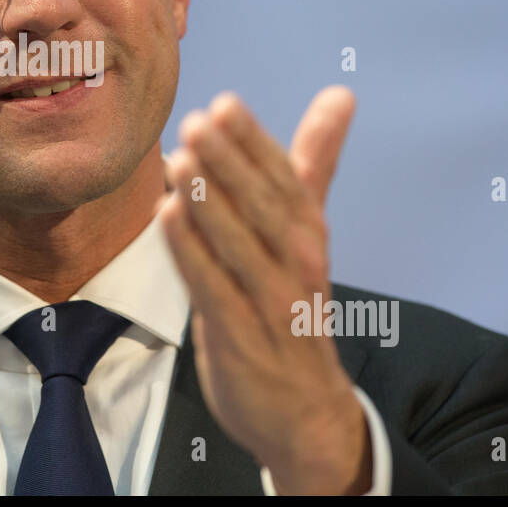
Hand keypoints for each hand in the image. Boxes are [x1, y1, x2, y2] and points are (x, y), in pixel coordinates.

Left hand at [158, 87, 368, 493]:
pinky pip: (213, 288)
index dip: (255, 143)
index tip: (225, 104)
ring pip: (239, 245)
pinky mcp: (240, 336)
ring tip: (178, 160)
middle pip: (264, 207)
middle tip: (195, 122)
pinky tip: (167, 217)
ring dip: (208, 202)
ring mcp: (271, 302)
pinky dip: (191, 252)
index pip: (286, 180)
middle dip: (229, 163)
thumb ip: (313, 163)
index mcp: (310, 234)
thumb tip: (340, 95)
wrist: (307, 411)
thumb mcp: (308, 232)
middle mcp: (298, 264)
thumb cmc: (296, 303)